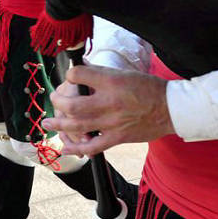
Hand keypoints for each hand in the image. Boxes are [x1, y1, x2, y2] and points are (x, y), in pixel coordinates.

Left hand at [42, 64, 173, 156]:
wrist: (170, 109)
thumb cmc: (149, 88)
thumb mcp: (125, 73)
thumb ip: (102, 73)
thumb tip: (83, 69)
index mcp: (111, 81)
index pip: (79, 75)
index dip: (71, 74)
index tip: (71, 77)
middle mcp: (109, 102)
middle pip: (73, 104)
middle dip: (58, 101)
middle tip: (54, 99)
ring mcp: (112, 123)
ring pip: (78, 126)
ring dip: (59, 125)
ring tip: (47, 123)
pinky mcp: (117, 138)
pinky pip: (92, 146)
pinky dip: (76, 148)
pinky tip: (64, 148)